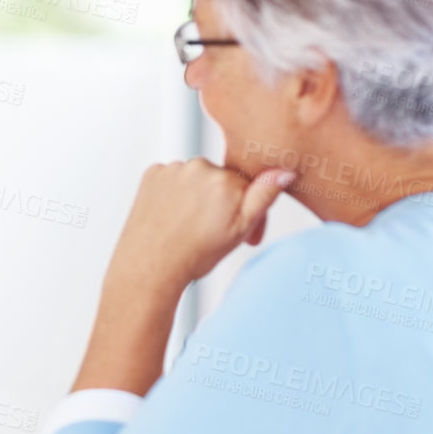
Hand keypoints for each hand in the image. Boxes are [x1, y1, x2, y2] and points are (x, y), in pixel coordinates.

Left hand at [104, 159, 295, 296]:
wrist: (149, 267)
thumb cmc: (195, 255)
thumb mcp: (239, 230)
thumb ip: (263, 196)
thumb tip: (283, 170)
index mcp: (226, 179)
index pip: (246, 185)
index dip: (245, 210)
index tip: (239, 232)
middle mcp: (200, 166)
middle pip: (220, 179)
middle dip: (220, 201)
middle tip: (209, 232)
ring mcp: (173, 169)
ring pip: (195, 179)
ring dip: (196, 196)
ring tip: (188, 226)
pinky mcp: (152, 174)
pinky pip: (171, 178)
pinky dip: (173, 193)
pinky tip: (171, 216)